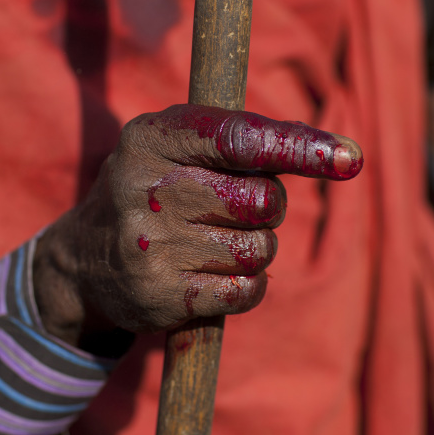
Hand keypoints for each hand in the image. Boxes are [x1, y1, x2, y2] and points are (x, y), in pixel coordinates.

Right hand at [33, 105, 362, 353]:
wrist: (84, 261)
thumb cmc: (155, 192)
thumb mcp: (178, 148)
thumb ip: (248, 140)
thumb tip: (343, 153)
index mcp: (153, 139)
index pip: (240, 139)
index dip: (299, 147)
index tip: (348, 158)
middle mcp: (147, 188)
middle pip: (263, 200)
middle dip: (268, 208)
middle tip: (236, 210)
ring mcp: (151, 246)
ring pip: (261, 249)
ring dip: (258, 249)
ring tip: (217, 245)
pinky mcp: (161, 295)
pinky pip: (247, 290)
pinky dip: (249, 285)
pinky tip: (218, 277)